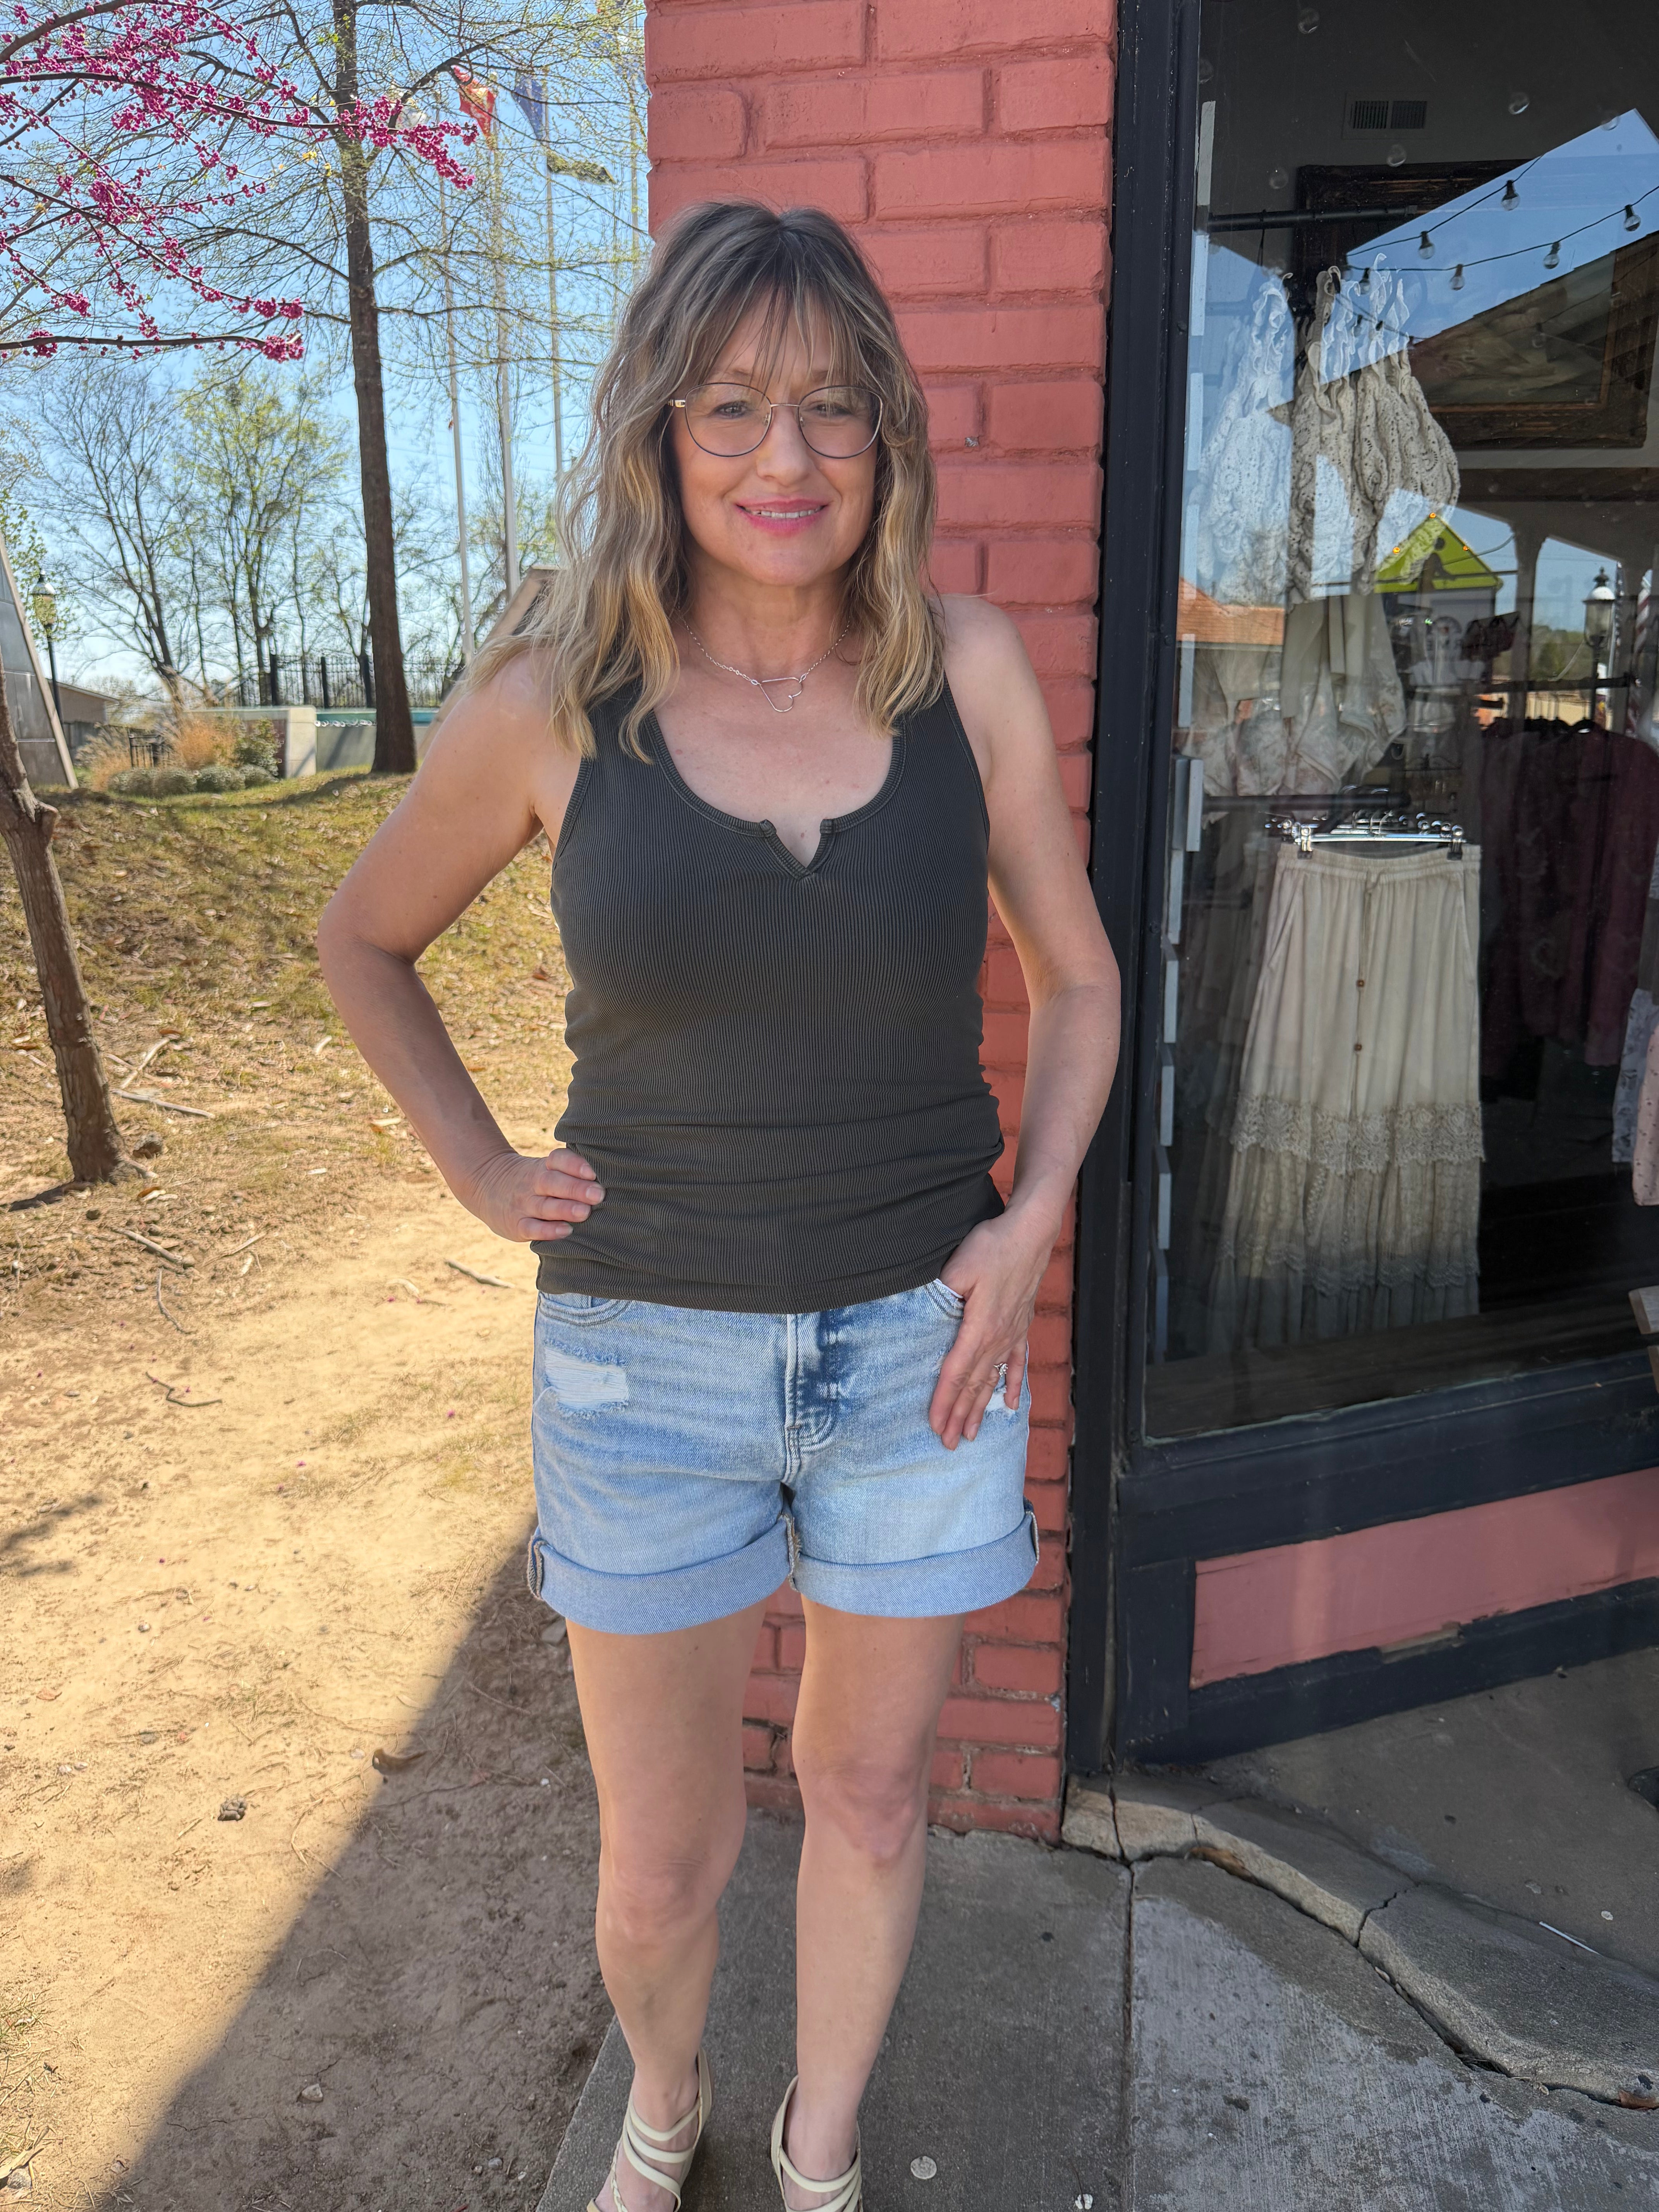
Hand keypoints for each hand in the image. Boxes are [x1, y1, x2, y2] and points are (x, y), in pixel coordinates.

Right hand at [457, 1147, 605, 1243]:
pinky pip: (531, 1228)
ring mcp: (523, 1204)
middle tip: (598, 1194)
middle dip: (576, 1189)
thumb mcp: (544, 1169)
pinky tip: (565, 1231)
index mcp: (543, 1166)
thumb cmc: (532, 1180)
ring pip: (544, 1206)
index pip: (557, 1160)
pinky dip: (547, 1231)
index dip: (574, 1164)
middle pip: (553, 1183)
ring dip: (565, 1209)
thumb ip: (570, 1172)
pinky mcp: (516, 1225)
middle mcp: (533, 1183)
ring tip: (585, 1212)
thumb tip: (609, 1178)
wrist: (486, 1184)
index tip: (593, 1171)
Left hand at [928, 1206, 1057, 1449]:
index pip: (955, 1373)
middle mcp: (998, 1338)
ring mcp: (1012, 1334)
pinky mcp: (1021, 1325)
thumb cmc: (992, 1247)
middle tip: (947, 1444)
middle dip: (960, 1416)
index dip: (944, 1401)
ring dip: (981, 1408)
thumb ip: (943, 1297)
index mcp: (979, 1328)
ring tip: (972, 1434)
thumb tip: (928, 1318)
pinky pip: (1017, 1362)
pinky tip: (1009, 1405)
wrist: (1030, 1234)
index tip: (934, 1425)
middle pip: (974, 1385)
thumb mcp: (958, 1269)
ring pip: (993, 1379)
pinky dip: (1012, 1385)